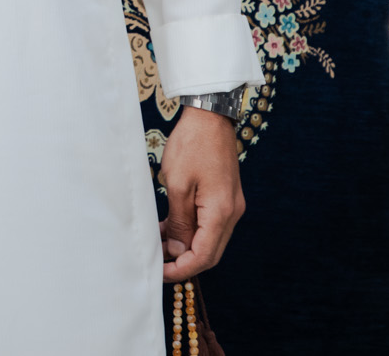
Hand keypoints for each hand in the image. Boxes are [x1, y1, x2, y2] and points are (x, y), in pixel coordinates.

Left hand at [158, 105, 245, 281]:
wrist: (209, 117)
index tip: (160, 272)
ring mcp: (229, 205)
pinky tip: (167, 227)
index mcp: (221, 212)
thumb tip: (179, 250)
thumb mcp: (177, 185)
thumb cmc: (192, 146)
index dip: (182, 269)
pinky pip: (208, 223)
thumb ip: (179, 222)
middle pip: (209, 252)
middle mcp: (231, 213)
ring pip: (208, 238)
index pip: (204, 256)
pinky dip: (189, 230)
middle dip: (183, 262)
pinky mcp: (223, 197)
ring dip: (185, 246)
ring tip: (157, 245)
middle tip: (157, 263)